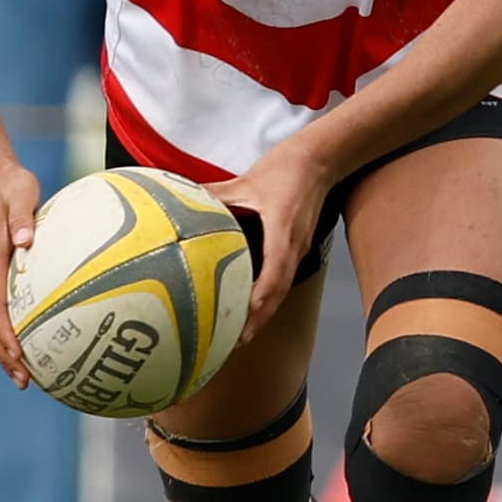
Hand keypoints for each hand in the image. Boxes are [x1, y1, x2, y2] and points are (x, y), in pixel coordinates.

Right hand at [0, 161, 43, 387]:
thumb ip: (23, 217)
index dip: (5, 332)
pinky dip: (8, 332)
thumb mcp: (21, 192)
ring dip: (4, 350)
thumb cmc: (13, 185)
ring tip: (23, 377)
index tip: (18, 355)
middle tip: (23, 381)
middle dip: (4, 354)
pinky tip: (29, 346)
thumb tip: (26, 242)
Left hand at [208, 142, 330, 342]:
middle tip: (233, 343)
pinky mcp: (296, 247)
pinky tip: (249, 303)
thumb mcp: (247, 179)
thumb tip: (181, 200)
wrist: (321, 159)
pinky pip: (282, 278)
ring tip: (239, 334)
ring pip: (281, 290)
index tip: (240, 324)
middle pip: (278, 295)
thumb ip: (215, 193)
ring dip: (263, 313)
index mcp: (282, 232)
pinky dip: (267, 296)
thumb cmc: (287, 167)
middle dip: (258, 321)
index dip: (257, 304)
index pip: (273, 277)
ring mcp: (297, 249)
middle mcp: (293, 247)